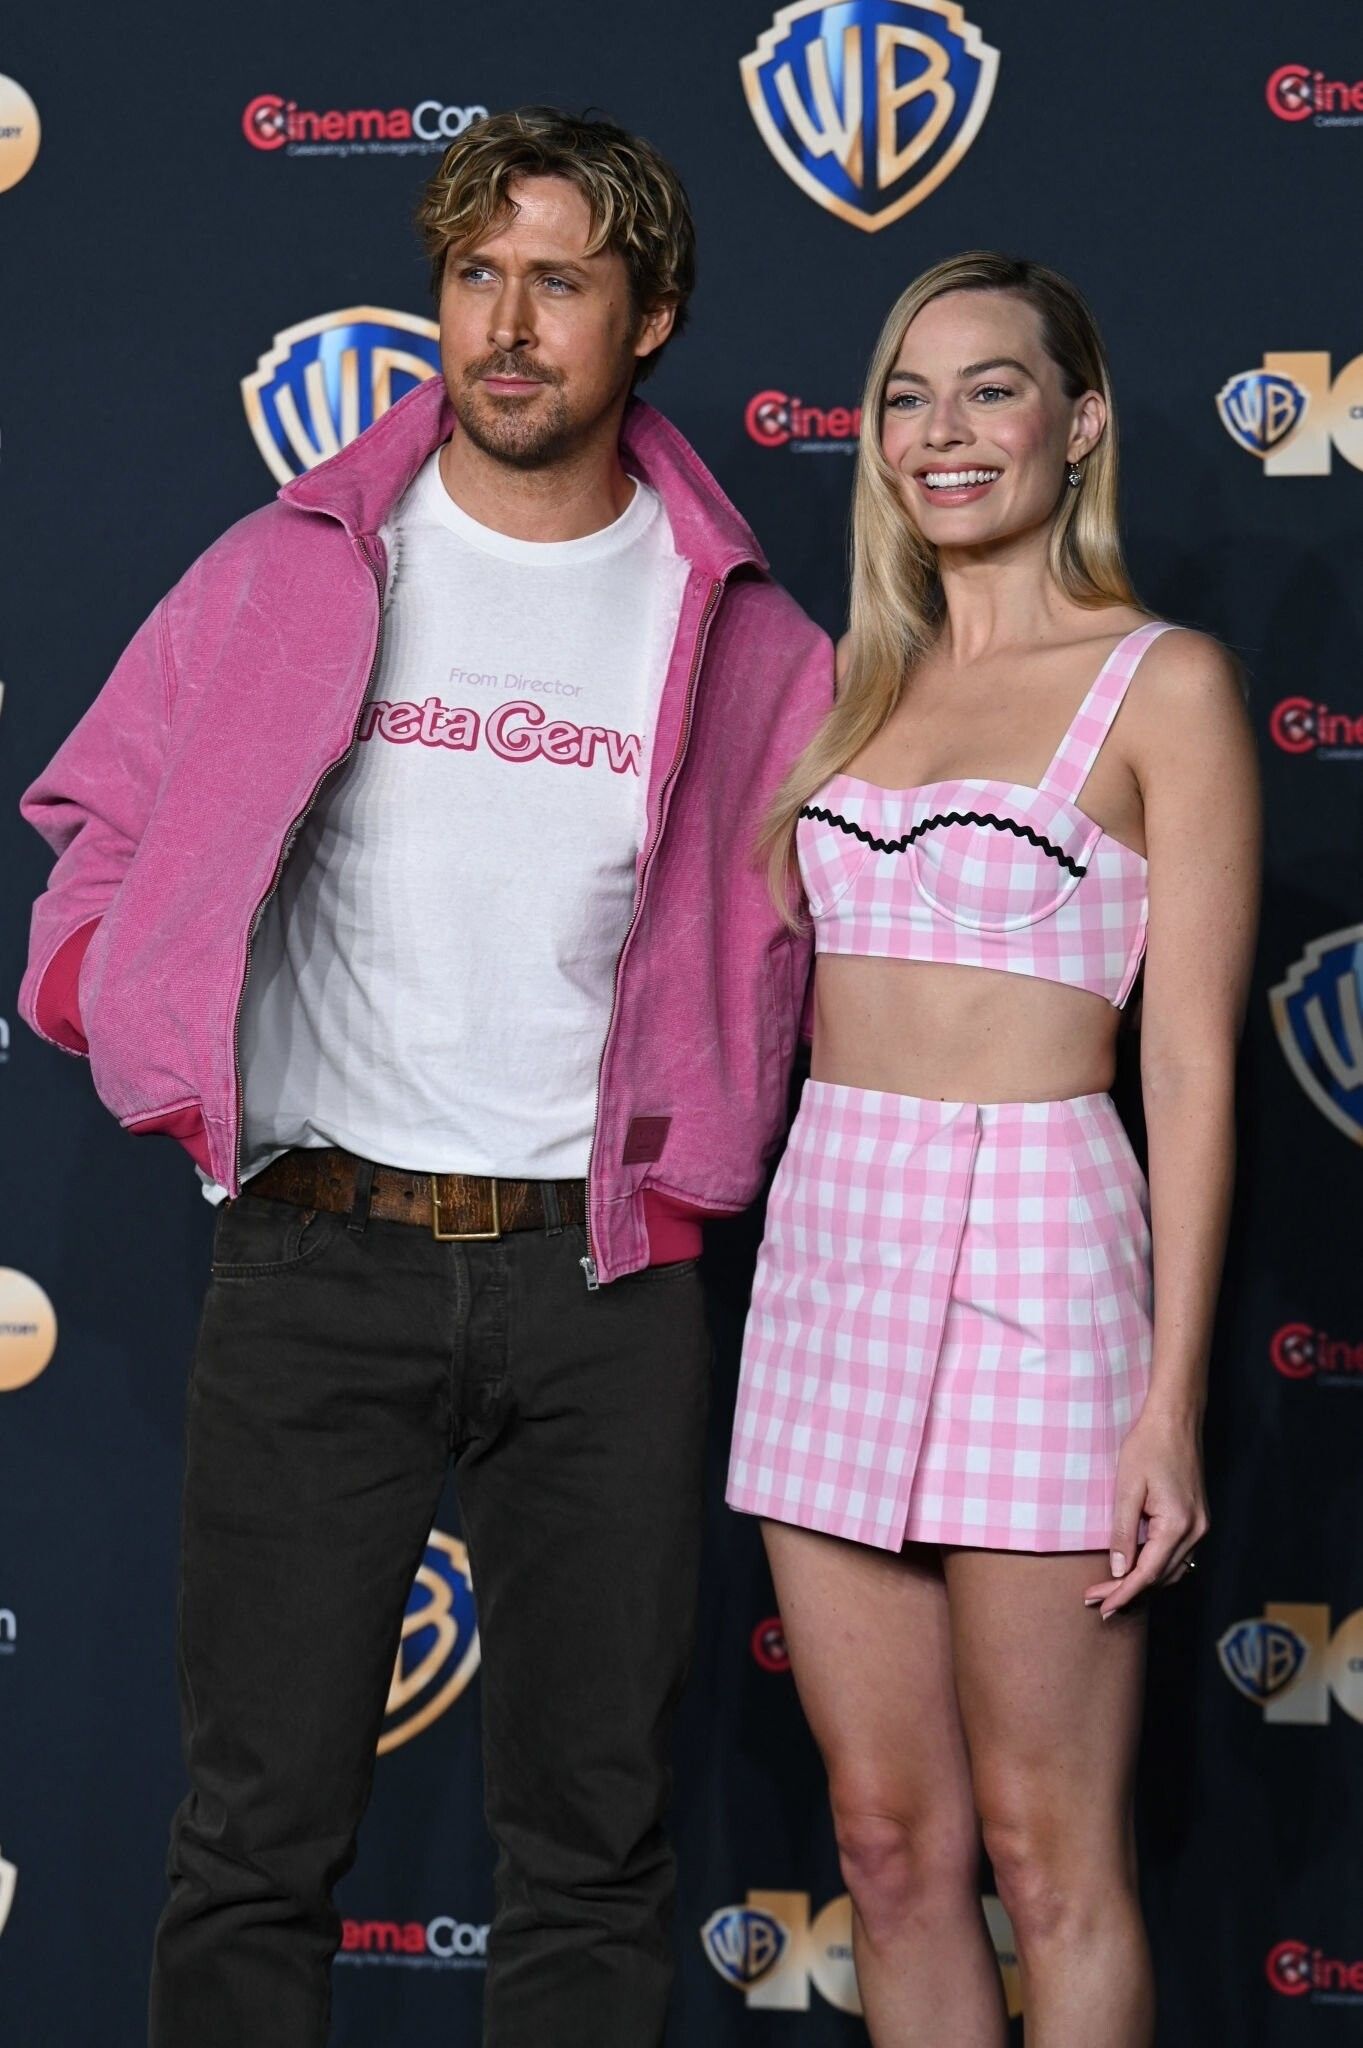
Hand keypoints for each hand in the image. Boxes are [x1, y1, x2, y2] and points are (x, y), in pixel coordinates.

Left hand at [1083, 1410, 1208, 1619]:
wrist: (1176, 1420)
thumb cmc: (1148, 1447)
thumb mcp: (1127, 1488)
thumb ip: (1123, 1532)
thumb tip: (1118, 1570)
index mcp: (1178, 1525)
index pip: (1148, 1573)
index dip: (1123, 1593)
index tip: (1101, 1606)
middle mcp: (1196, 1531)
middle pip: (1161, 1577)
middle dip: (1128, 1591)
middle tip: (1096, 1599)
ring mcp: (1201, 1526)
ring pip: (1172, 1570)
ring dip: (1143, 1582)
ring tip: (1111, 1589)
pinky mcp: (1198, 1520)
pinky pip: (1178, 1555)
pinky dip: (1157, 1567)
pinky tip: (1136, 1568)